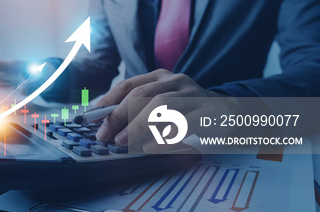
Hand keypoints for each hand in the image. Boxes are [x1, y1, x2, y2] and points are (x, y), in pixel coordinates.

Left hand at [94, 69, 236, 152]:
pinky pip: (184, 125)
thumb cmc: (188, 109)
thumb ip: (137, 108)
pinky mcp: (209, 114)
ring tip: (123, 141)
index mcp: (162, 77)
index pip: (129, 85)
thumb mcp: (163, 102)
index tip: (91, 119)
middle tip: (105, 135)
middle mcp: (177, 82)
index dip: (108, 102)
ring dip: (138, 124)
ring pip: (162, 105)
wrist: (232, 111)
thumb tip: (104, 122)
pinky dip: (164, 137)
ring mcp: (195, 96)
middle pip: (142, 94)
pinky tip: (150, 147)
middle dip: (118, 115)